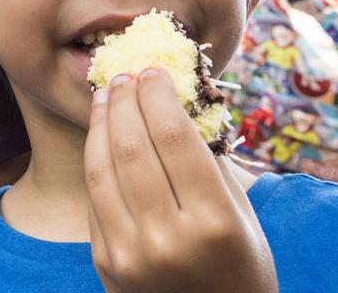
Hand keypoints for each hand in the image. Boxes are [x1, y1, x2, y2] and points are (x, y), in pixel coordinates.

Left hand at [84, 68, 276, 292]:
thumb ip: (211, 163)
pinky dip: (97, 161)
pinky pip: (95, 199)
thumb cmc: (240, 266)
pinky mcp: (106, 264)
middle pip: (134, 148)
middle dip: (126, 102)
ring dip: (101, 124)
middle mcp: (167, 239)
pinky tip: (102, 136)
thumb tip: (177, 103)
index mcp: (212, 222)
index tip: (152, 71)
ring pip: (103, 170)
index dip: (158, 96)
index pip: (175, 138)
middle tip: (124, 75)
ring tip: (105, 96)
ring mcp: (131, 255)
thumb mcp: (242, 216)